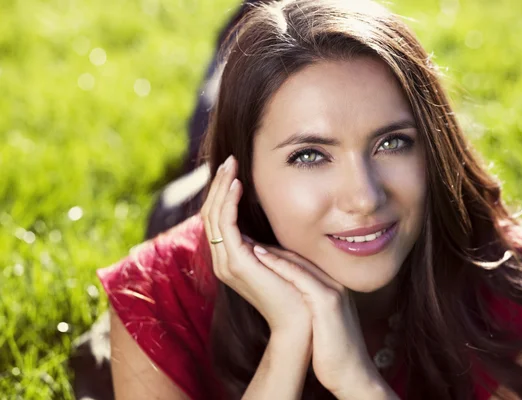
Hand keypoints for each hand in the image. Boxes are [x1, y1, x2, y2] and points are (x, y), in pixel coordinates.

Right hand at [199, 155, 311, 337]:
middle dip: (218, 185)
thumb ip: (265, 242)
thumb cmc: (295, 290)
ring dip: (220, 188)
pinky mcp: (236, 264)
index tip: (233, 170)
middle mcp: (222, 260)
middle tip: (229, 161)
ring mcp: (226, 263)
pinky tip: (237, 184)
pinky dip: (228, 202)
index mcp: (230, 259)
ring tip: (231, 165)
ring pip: (213, 216)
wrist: (301, 321)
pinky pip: (224, 225)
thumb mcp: (277, 258)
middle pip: (210, 213)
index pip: (217, 219)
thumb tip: (266, 220)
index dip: (221, 193)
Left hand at [252, 245, 389, 398]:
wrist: (353, 375)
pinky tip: (260, 256)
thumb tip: (290, 303)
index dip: (275, 254)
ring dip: (271, 251)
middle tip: (244, 236)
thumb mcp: (321, 323)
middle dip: (270, 247)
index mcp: (332, 287)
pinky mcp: (328, 302)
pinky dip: (279, 264)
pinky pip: (300, 277)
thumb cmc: (332, 353)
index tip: (252, 247)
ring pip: (298, 262)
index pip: (300, 263)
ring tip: (246, 240)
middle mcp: (334, 284)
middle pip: (298, 258)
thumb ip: (310, 307)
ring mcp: (333, 290)